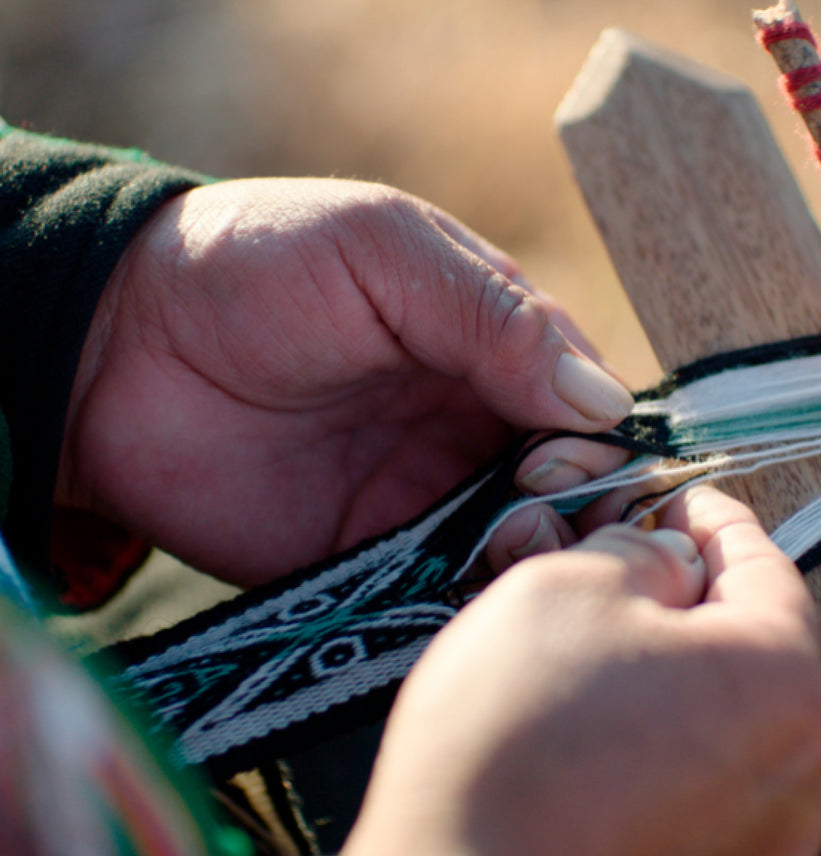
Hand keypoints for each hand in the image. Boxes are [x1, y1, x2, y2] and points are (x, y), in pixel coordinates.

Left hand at [55, 178, 633, 584]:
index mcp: (486, 343)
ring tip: (513, 545)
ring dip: (534, 551)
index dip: (598, 431)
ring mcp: (421, 496)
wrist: (116, 345)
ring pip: (516, 540)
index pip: (582, 398)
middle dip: (577, 499)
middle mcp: (466, 425)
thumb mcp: (385, 252)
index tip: (574, 453)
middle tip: (538, 500)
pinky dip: (472, 599)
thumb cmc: (256, 264)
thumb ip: (495, 317)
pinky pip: (442, 589)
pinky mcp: (370, 558)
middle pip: (565, 480)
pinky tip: (477, 592)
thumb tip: (604, 400)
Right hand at [344, 486, 820, 855]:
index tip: (681, 498)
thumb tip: (669, 559)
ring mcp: (759, 840)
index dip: (714, 519)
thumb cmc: (513, 729)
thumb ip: (642, 551)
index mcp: (782, 682)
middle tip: (626, 564)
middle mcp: (796, 774)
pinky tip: (598, 721)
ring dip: (673, 665)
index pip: (765, 565)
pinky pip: (700, 775)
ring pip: (724, 711)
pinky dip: (662, 733)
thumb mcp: (572, 584)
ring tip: (600, 644)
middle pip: (750, 644)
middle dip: (690, 594)